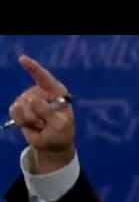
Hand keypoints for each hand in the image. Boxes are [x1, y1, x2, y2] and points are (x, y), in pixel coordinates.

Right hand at [9, 55, 75, 173]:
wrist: (51, 142)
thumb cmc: (61, 132)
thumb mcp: (60, 125)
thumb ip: (48, 112)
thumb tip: (32, 99)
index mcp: (56, 91)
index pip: (44, 77)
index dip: (33, 68)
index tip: (22, 59)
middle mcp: (41, 91)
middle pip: (31, 100)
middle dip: (38, 116)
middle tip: (47, 124)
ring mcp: (28, 98)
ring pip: (22, 106)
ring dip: (31, 120)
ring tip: (41, 124)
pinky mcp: (19, 106)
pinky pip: (14, 111)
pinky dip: (22, 121)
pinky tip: (31, 125)